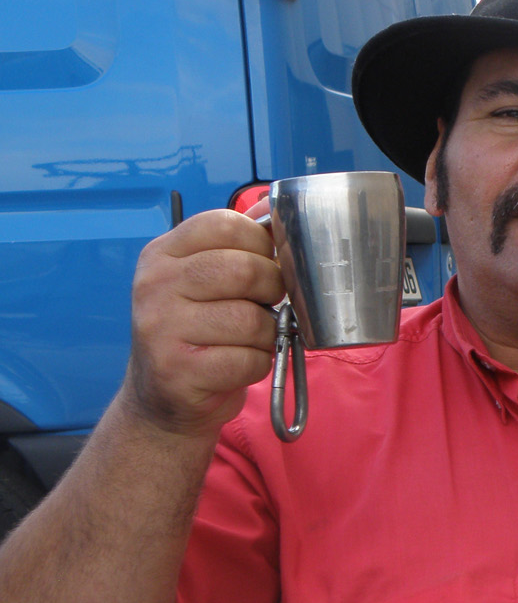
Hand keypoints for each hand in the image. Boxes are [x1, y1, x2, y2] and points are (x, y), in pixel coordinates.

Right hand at [123, 201, 284, 436]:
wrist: (163, 399)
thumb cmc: (198, 332)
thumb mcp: (205, 280)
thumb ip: (239, 243)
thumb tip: (277, 204)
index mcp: (162, 254)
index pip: (225, 224)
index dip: (262, 244)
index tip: (267, 263)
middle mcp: (154, 285)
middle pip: (244, 270)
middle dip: (272, 290)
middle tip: (266, 304)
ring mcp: (160, 328)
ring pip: (250, 319)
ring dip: (266, 334)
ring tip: (249, 339)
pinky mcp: (177, 370)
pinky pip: (246, 359)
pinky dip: (256, 365)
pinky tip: (237, 365)